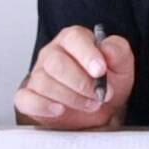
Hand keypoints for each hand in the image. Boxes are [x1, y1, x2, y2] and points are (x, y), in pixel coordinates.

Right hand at [14, 26, 133, 128]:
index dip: (87, 55)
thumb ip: (118, 52)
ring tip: (90, 104)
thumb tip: (107, 48)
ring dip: (71, 98)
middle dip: (81, 82)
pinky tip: (58, 109)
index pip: (74, 39)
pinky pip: (27, 99)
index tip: (100, 71)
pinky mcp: (30, 96)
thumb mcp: (121, 66)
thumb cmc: (107, 82)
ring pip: (45, 82)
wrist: (99, 107)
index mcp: (74, 40)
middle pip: (56, 62)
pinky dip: (42, 106)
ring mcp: (38, 75)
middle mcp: (52, 53)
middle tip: (99, 94)